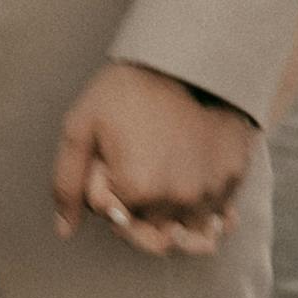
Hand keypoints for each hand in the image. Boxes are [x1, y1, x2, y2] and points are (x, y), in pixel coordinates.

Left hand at [52, 58, 254, 253]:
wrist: (188, 58)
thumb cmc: (128, 90)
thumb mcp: (82, 126)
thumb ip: (66, 183)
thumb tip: (64, 230)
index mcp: (136, 190)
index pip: (119, 226)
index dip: (114, 204)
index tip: (117, 173)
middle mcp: (176, 199)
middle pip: (156, 238)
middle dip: (145, 221)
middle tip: (144, 180)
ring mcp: (209, 192)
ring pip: (192, 236)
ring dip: (180, 223)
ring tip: (171, 184)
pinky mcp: (233, 179)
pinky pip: (221, 219)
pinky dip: (207, 213)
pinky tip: (195, 185)